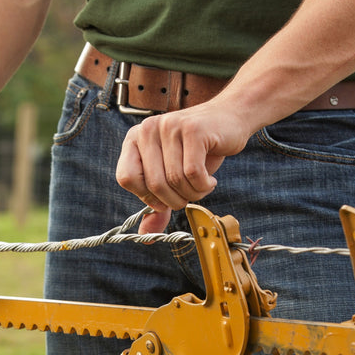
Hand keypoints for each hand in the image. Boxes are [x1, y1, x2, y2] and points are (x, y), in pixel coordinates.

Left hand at [115, 104, 252, 233]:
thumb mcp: (172, 175)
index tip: (165, 197)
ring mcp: (170, 127)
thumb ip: (157, 203)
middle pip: (153, 183)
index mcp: (135, 139)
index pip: (126, 178)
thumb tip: (145, 236)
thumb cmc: (198, 150)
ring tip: (202, 186)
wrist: (229, 118)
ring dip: (193, 194)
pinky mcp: (193, 130)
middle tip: (189, 196)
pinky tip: (210, 181)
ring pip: (175, 180)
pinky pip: (193, 173)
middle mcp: (148, 130)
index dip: (146, 195)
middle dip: (174, 200)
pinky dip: (203, 186)